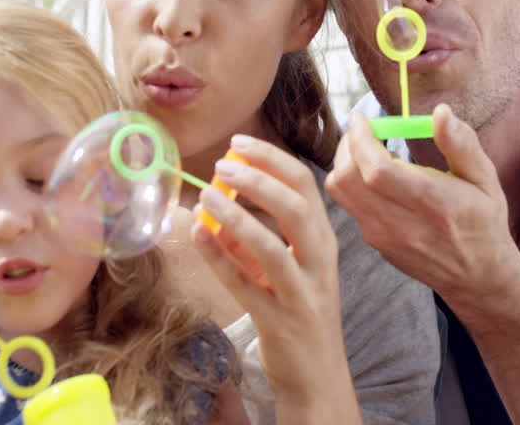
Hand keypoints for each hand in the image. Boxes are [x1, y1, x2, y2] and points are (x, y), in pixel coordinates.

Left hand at [191, 135, 354, 409]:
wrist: (318, 377)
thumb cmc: (300, 314)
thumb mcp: (288, 270)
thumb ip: (257, 239)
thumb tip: (216, 205)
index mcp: (323, 242)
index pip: (305, 185)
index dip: (271, 158)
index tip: (239, 142)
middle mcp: (318, 263)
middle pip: (295, 207)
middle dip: (257, 179)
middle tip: (221, 165)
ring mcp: (301, 294)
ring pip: (272, 246)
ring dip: (235, 216)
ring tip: (205, 196)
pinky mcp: (279, 322)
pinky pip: (245, 285)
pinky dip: (219, 258)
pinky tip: (196, 236)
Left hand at [326, 103, 519, 314]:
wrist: (478, 277)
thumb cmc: (483, 222)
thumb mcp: (485, 180)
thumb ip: (462, 144)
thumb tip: (440, 112)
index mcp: (434, 204)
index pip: (378, 171)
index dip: (361, 139)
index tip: (362, 118)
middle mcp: (403, 224)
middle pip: (348, 180)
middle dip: (348, 145)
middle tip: (363, 130)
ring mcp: (384, 238)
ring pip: (340, 192)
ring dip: (345, 162)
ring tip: (367, 150)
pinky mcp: (376, 243)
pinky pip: (349, 205)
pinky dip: (352, 182)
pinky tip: (374, 176)